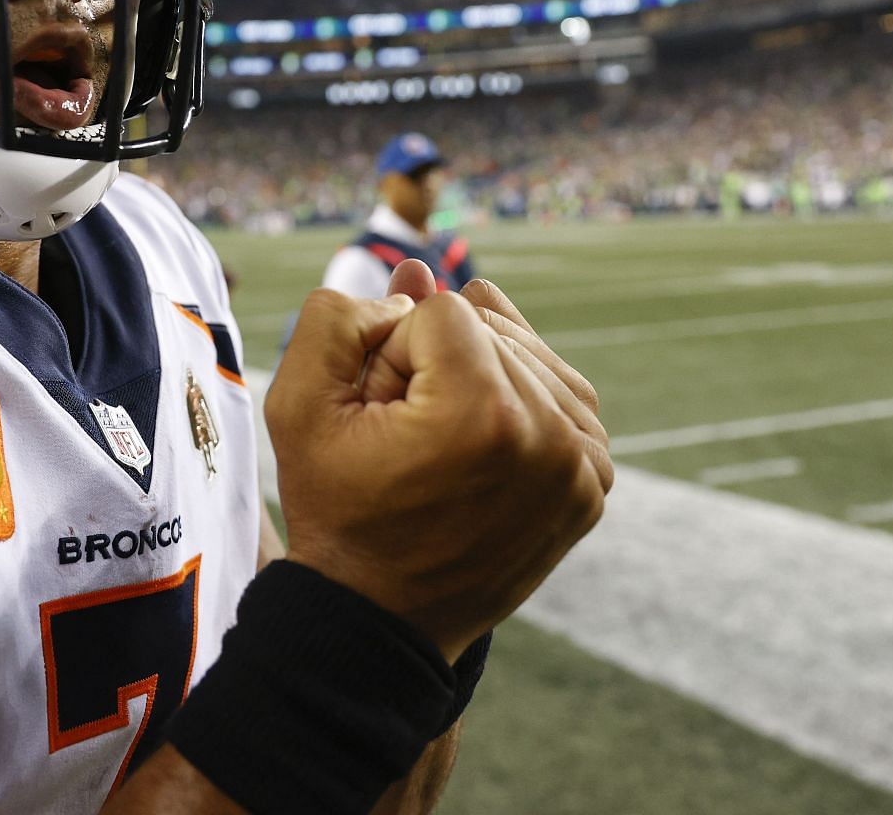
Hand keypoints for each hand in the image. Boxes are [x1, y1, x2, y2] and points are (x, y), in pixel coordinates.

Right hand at [268, 270, 606, 661]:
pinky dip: (520, 404)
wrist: (381, 620)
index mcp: (483, 413)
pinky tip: (480, 441)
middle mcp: (550, 435)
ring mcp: (583, 464)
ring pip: (527, 354)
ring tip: (440, 446)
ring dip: (479, 380)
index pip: (439, 309)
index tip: (379, 420)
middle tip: (406, 440)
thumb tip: (418, 272)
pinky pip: (561, 396)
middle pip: (488, 326)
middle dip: (437, 365)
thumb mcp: (299, 406)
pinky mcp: (594, 483)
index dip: (391, 355)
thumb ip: (342, 317)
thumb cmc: (336, 511)